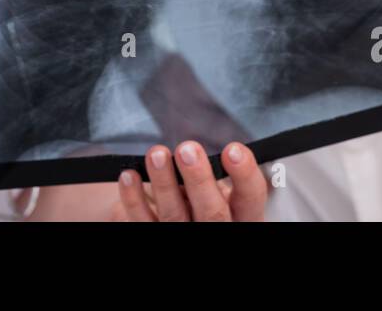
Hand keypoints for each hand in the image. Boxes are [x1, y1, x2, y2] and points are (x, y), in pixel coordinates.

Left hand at [114, 141, 267, 221]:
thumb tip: (199, 144)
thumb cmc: (205, 203)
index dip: (244, 176)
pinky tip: (130, 176)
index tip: (233, 149)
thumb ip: (217, 173)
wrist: (186, 224)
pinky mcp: (157, 237)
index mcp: (241, 216)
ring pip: (175, 217)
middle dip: (199, 180)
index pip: (251, 199)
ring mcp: (186, 236)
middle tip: (187, 149)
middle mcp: (218, 230)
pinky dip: (134, 199)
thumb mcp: (222, 191)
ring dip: (164, 184)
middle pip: (213, 214)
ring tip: (156, 154)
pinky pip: (143, 221)